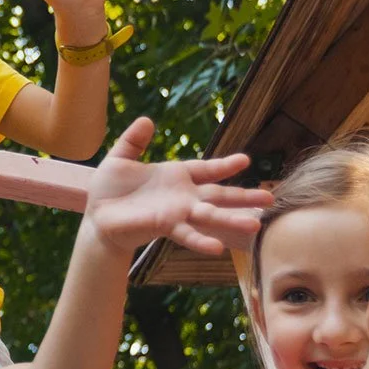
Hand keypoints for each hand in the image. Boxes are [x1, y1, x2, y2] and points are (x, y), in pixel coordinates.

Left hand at [82, 117, 270, 255]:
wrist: (97, 215)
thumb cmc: (110, 188)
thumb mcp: (119, 158)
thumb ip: (133, 141)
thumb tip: (147, 120)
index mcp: (175, 176)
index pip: (206, 169)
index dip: (225, 165)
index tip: (246, 160)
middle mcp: (182, 196)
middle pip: (218, 195)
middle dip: (243, 197)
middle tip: (271, 198)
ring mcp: (176, 213)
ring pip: (209, 216)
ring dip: (231, 220)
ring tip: (255, 225)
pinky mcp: (164, 227)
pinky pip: (186, 234)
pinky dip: (201, 240)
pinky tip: (217, 248)